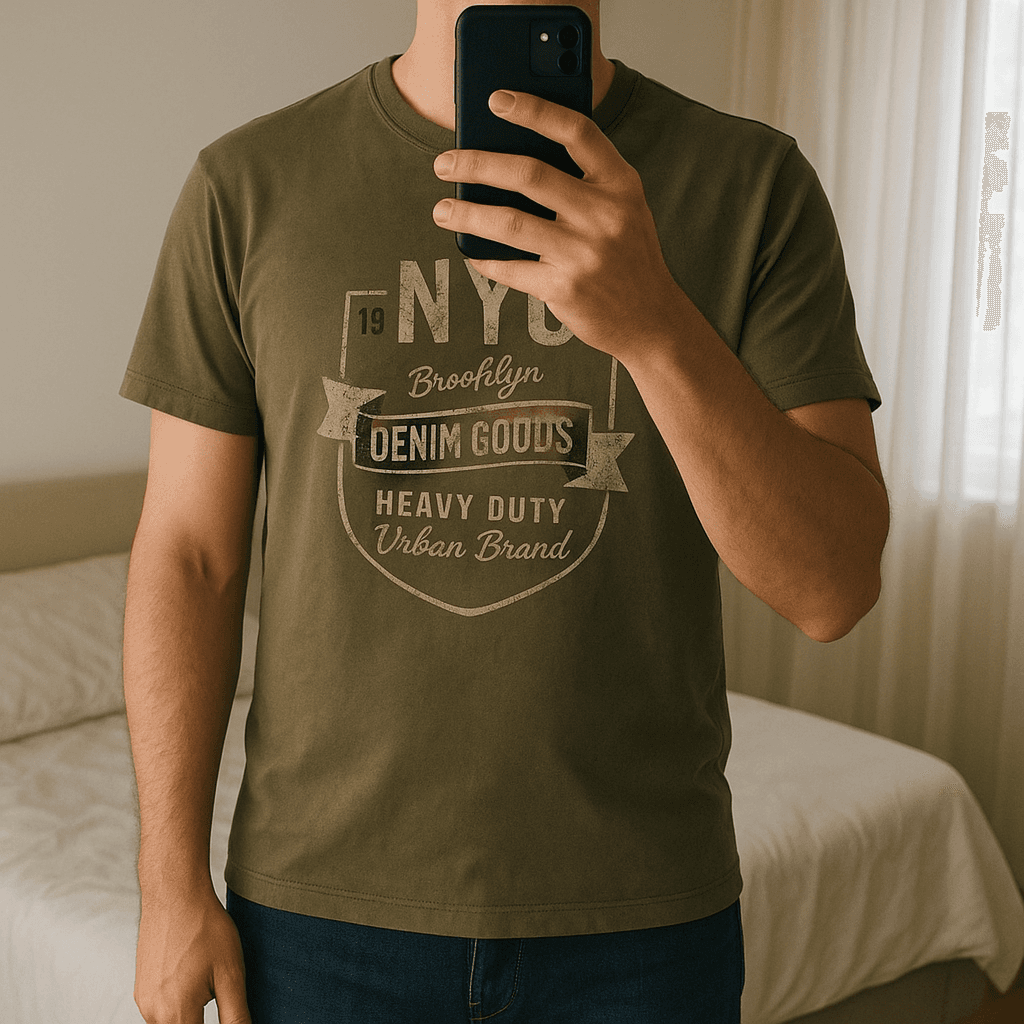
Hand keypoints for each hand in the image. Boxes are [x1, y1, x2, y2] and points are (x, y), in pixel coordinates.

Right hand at [134, 888, 250, 1023]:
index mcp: (176, 1014)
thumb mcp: (230, 973)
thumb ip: (235, 1015)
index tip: (227, 1016)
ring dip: (190, 1018)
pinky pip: (160, 1010)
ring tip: (208, 986)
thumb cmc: (204, 928)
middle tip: (217, 993)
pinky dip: (179, 1006)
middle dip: (201, 1023)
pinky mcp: (142, 988)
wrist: (174, 893)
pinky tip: (194, 981)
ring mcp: (144, 1000)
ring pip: (170, 1023)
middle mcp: (153, 1013)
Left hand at [432, 89, 688, 364]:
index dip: (534, 110)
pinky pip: (511, 268)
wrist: (651, 320)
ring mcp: (584, 254)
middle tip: (445, 163)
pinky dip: (485, 259)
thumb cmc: (627, 257)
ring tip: (442, 210)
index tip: (496, 100)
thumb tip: (513, 157)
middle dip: (477, 165)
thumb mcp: (623, 209)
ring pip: (509, 223)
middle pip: (529, 174)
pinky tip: (470, 251)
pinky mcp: (565, 289)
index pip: (576, 131)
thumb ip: (584, 182)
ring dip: (467, 214)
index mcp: (620, 184)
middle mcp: (604, 215)